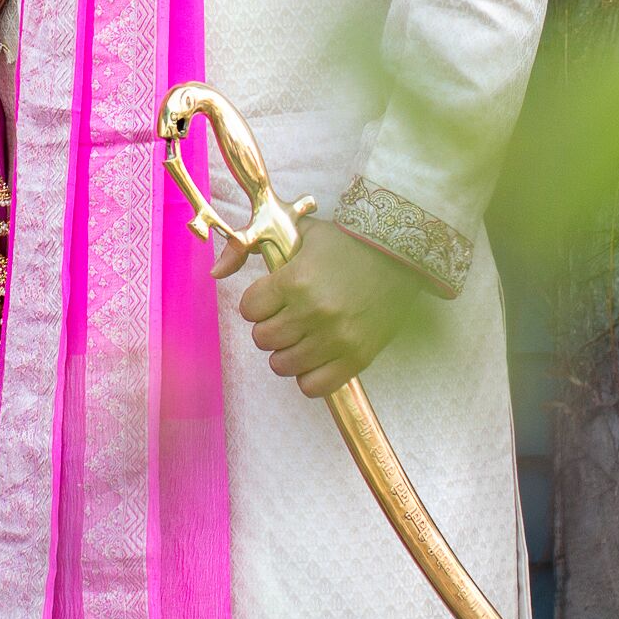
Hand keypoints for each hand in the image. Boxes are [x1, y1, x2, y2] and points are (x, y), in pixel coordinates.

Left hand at [217, 220, 432, 398]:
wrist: (403, 255)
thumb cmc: (349, 243)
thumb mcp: (299, 233)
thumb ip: (251, 246)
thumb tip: (215, 270)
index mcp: (295, 280)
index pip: (249, 309)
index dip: (257, 303)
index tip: (272, 298)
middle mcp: (312, 312)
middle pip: (262, 339)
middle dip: (270, 326)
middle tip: (288, 316)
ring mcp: (335, 338)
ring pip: (282, 365)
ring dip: (287, 352)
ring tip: (303, 335)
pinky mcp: (357, 358)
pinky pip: (313, 386)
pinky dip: (309, 376)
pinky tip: (317, 356)